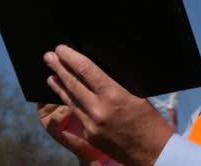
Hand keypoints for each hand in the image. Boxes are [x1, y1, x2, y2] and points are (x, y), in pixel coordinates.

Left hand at [43, 45, 173, 164]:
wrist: (152, 152)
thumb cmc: (151, 120)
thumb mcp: (138, 96)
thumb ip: (117, 85)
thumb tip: (98, 73)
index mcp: (114, 95)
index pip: (87, 71)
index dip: (72, 58)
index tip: (62, 49)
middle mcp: (99, 109)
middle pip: (73, 84)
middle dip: (59, 68)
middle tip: (48, 56)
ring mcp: (91, 124)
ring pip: (70, 100)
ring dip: (59, 86)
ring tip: (50, 75)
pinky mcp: (89, 135)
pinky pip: (77, 114)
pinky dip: (70, 102)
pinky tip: (65, 96)